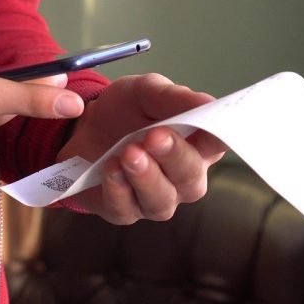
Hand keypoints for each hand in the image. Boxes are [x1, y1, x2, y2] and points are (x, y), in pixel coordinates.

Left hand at [57, 73, 226, 223]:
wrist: (84, 127)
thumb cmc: (124, 110)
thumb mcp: (144, 92)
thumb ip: (172, 97)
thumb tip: (206, 101)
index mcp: (198, 146)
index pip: (219, 144)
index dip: (216, 137)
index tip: (205, 125)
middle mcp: (182, 178)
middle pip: (191, 178)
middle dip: (173, 157)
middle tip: (155, 136)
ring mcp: (154, 198)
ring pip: (161, 201)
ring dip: (145, 177)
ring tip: (129, 153)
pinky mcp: (123, 210)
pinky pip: (125, 209)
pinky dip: (118, 190)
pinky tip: (111, 169)